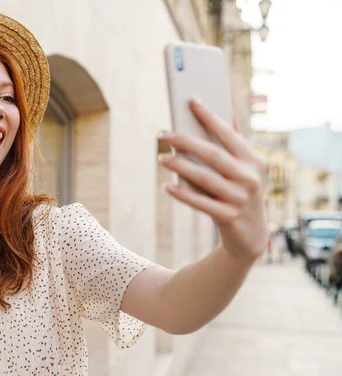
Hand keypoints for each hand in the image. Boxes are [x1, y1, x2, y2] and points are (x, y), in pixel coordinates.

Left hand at [158, 99, 268, 261]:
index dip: (210, 117)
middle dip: (185, 141)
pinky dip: (182, 194)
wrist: (251, 234)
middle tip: (163, 133)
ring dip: (180, 166)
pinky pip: (200, 203)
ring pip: (204, 178)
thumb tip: (227, 112)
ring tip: (161, 158)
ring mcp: (240, 199)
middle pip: (212, 155)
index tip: (191, 101)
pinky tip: (167, 186)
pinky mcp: (229, 217)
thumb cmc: (242, 192)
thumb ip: (236, 143)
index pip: (229, 134)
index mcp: (255, 161)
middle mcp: (250, 178)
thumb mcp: (246, 169)